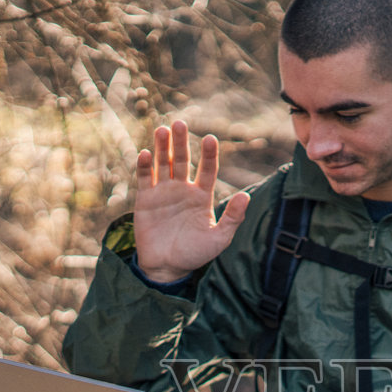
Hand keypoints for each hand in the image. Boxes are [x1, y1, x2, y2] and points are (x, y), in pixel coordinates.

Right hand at [133, 120, 249, 282]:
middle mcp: (183, 189)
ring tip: (162, 130)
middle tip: (179, 124)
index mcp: (202, 196)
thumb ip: (233, 218)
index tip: (211, 139)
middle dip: (181, 142)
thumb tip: (246, 196)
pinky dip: (145, 165)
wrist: (167, 268)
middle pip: (182, 160)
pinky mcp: (145, 199)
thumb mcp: (219, 239)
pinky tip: (146, 153)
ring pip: (163, 164)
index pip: (207, 169)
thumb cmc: (195, 254)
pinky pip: (145, 178)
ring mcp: (163, 192)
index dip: (208, 154)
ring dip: (162, 147)